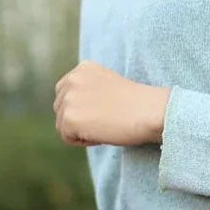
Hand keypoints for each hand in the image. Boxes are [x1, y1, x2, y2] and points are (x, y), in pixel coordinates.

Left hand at [53, 60, 171, 146]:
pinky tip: (102, 134)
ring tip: (105, 128)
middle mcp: (72, 79)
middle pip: (60, 109)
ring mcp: (69, 99)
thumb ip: (90, 92)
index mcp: (83, 68)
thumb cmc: (139, 106)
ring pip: (62, 124)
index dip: (83, 109)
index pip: (66, 93)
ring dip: (81, 132)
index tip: (105, 113)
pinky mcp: (70, 118)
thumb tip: (80, 111)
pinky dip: (84, 141)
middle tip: (106, 123)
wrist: (149, 112)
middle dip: (79, 120)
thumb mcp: (110, 88)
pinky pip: (67, 137)